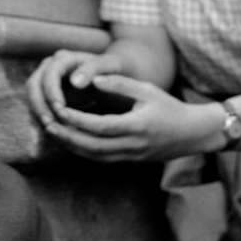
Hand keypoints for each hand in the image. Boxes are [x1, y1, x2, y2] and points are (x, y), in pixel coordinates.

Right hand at [26, 48, 123, 128]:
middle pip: (34, 84)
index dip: (51, 91)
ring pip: (32, 97)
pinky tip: (46, 137)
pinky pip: (36, 108)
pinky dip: (38, 121)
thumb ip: (94, 69)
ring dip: (37, 114)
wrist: (113, 74)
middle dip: (39, 105)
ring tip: (49, 130)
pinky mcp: (46, 96)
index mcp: (63, 58)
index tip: (60, 108)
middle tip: (49, 124)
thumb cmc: (114, 68)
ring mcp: (45, 81)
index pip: (49, 74)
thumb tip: (75, 83)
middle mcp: (50, 67)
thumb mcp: (109, 65)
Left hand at [45, 74, 219, 161]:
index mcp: (137, 125)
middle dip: (68, 137)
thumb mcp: (148, 90)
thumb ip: (120, 84)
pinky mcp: (130, 161)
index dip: (77, 120)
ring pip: (95, 156)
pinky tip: (71, 142)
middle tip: (48, 124)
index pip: (100, 126)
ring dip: (72, 146)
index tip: (60, 109)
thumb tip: (92, 79)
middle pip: (92, 146)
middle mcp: (133, 145)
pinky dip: (84, 152)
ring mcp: (131, 156)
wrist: (192, 134)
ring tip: (54, 133)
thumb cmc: (170, 108)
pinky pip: (102, 159)